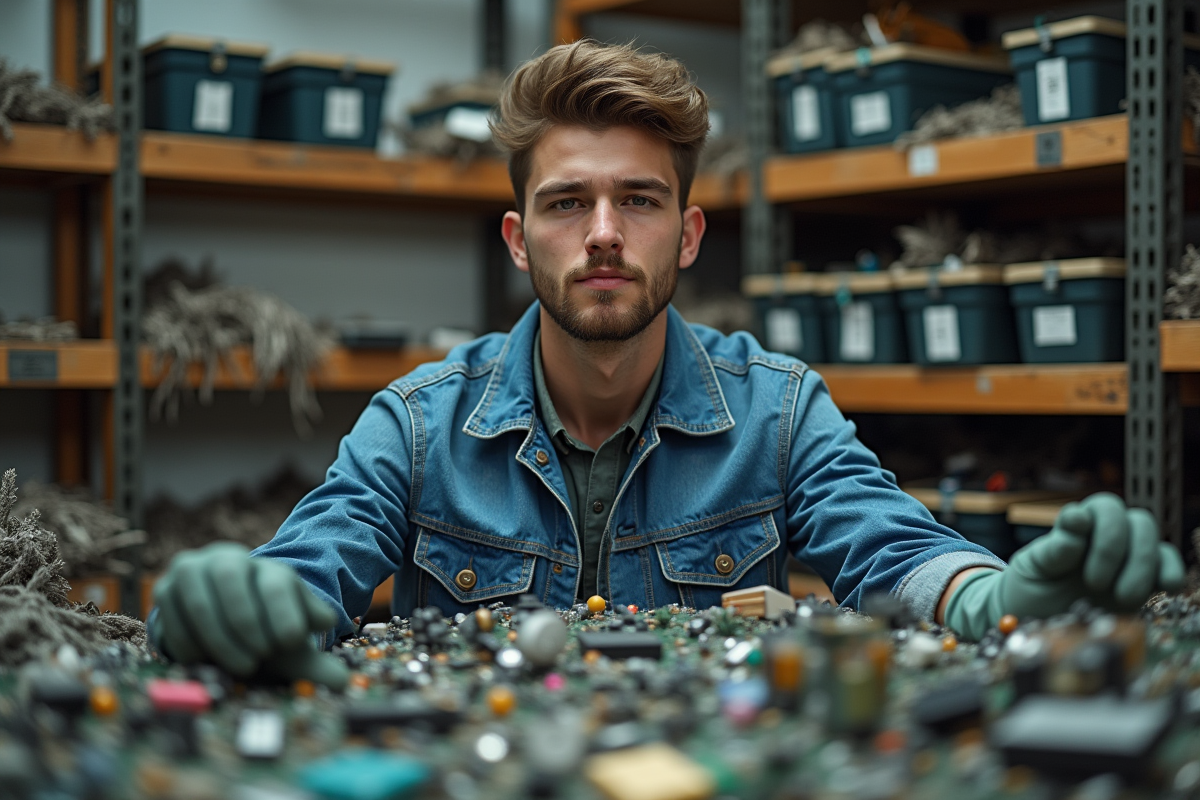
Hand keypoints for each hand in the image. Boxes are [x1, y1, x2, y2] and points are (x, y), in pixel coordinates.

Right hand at [152, 542, 347, 688]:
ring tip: (239, 665)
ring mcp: (193, 570)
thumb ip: (314, 663)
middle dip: (246, 620)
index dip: (284, 611)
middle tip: (259, 658)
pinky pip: (173, 614)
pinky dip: (190, 642)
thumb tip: (345, 682)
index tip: (291, 642)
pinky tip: (205, 661)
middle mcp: (228, 559)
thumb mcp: (285, 647)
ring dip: (219, 636)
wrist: (218, 629)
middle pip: (232, 576)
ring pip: (200, 595)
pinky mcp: (165, 588)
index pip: (277, 580)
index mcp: (268, 569)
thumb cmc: (259, 637)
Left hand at [945, 493, 1185, 640]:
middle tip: (1095, 584)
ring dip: (1142, 567)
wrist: (1038, 626)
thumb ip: (1055, 546)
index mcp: (1078, 526)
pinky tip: (1165, 588)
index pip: (1104, 507)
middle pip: (1136, 521)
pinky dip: (1171, 573)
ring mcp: (1129, 558)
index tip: (1080, 557)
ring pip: (1153, 541)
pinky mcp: (1144, 582)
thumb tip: (1078, 515)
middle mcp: (1107, 537)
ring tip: (1120, 597)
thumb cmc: (1030, 591)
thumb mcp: (1033, 569)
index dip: (1103, 526)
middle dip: (1118, 551)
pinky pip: (1169, 566)